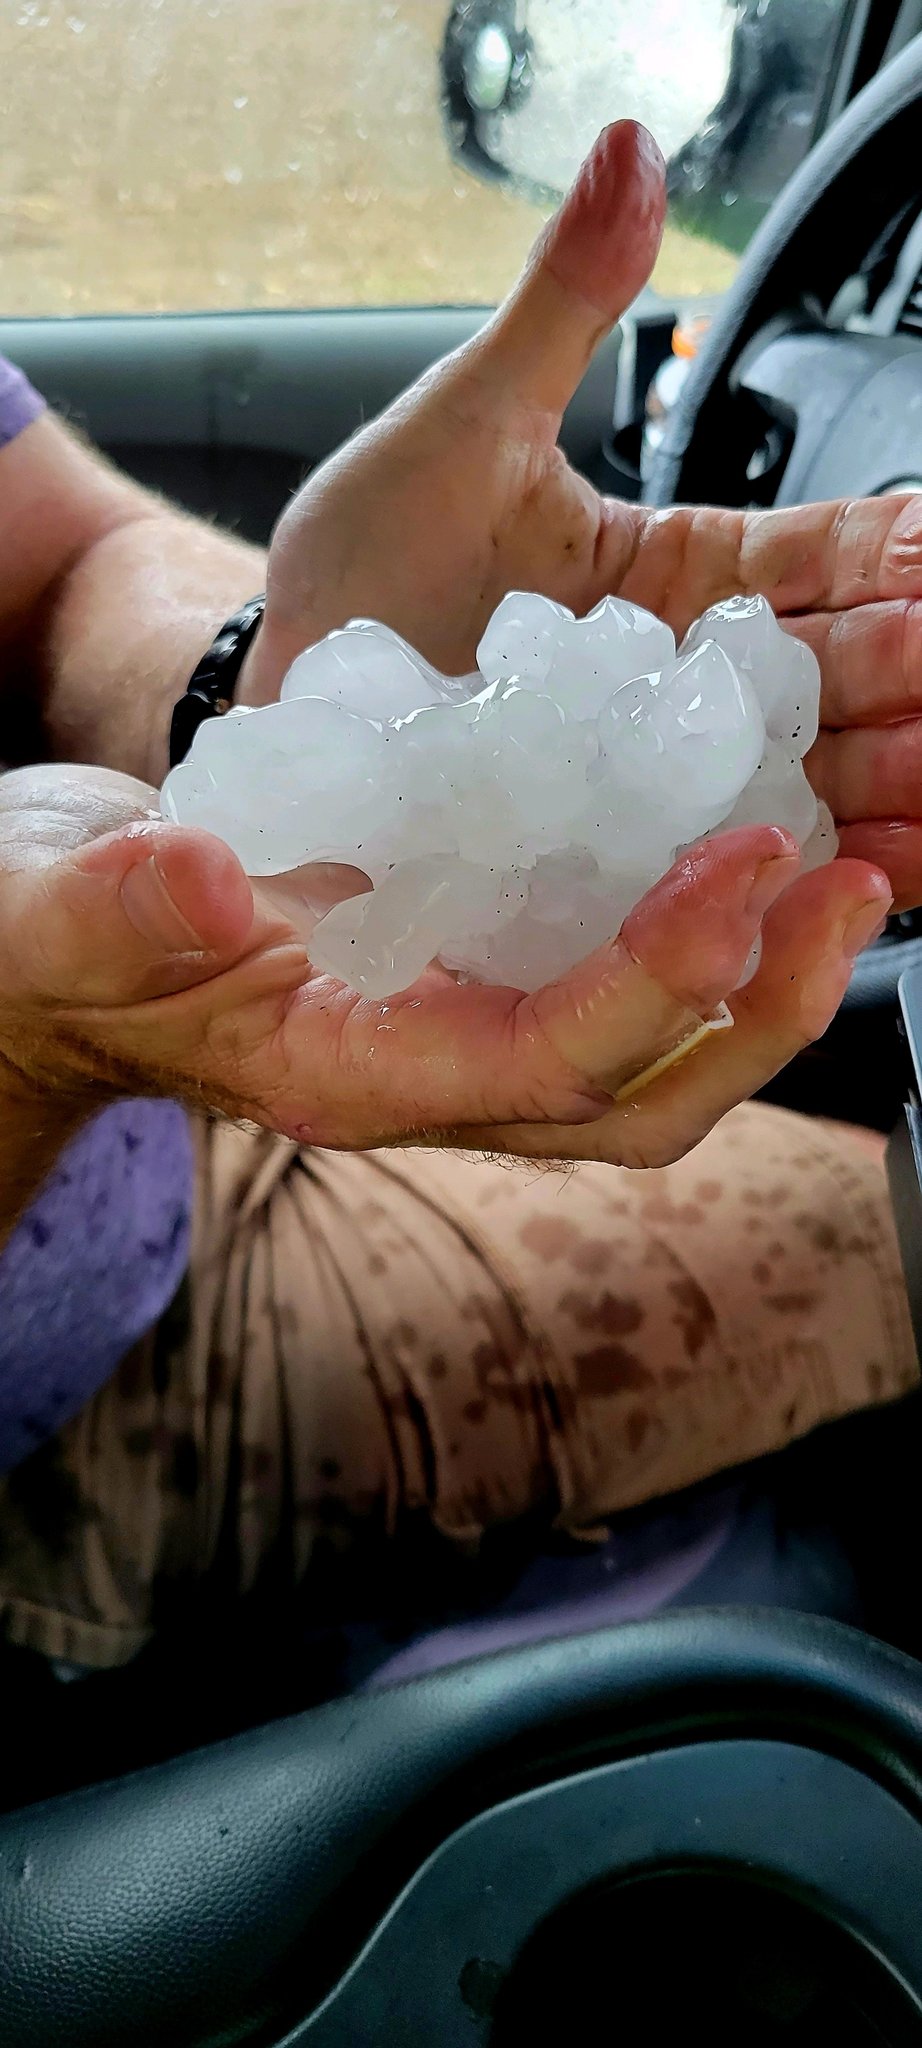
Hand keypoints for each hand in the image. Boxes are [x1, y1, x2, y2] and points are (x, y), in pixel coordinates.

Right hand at [0, 768, 888, 1210]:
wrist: (48, 942)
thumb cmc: (42, 939)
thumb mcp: (44, 915)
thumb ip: (112, 911)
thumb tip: (207, 878)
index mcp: (343, 1075)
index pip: (538, 1065)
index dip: (655, 980)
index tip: (745, 864)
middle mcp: (425, 1072)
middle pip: (636, 1100)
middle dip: (758, 1012)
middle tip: (850, 887)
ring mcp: (457, 1027)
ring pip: (646, 1053)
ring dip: (755, 974)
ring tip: (842, 863)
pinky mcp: (468, 965)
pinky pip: (611, 968)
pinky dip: (696, 916)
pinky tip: (742, 824)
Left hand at [243, 120, 921, 911]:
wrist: (281, 700)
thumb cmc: (367, 566)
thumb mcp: (465, 422)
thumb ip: (563, 304)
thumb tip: (629, 151)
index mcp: (682, 572)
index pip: (823, 556)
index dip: (894, 563)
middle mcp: (688, 683)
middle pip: (838, 679)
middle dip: (906, 686)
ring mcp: (656, 779)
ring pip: (807, 780)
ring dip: (884, 789)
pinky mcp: (613, 861)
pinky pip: (720, 873)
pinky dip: (796, 884)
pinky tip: (860, 886)